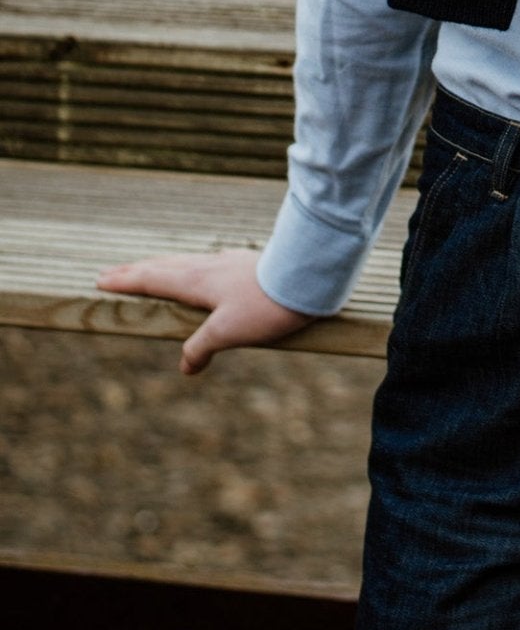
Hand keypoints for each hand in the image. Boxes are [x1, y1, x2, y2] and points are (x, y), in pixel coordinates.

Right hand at [95, 248, 314, 375]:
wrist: (308, 276)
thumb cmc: (266, 304)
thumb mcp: (228, 332)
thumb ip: (201, 347)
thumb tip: (186, 366)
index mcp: (197, 281)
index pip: (153, 279)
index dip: (126, 281)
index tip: (102, 279)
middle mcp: (209, 266)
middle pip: (164, 266)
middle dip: (137, 270)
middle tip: (113, 272)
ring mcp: (228, 262)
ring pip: (185, 262)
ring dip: (162, 266)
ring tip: (151, 270)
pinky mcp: (246, 264)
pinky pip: (206, 264)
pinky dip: (189, 268)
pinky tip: (201, 271)